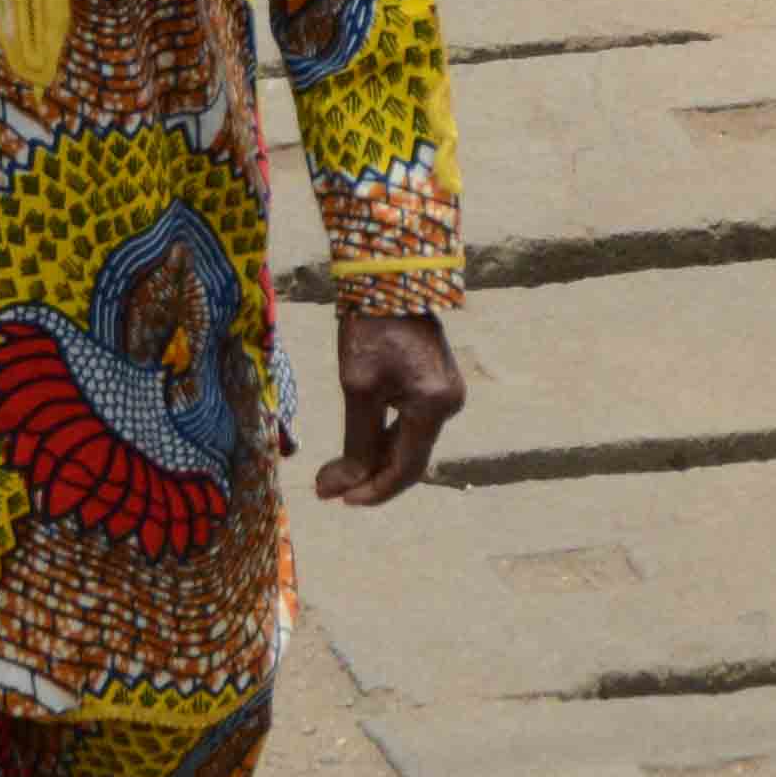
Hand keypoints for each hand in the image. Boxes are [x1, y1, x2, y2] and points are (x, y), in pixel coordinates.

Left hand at [312, 309, 464, 505]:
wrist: (388, 277)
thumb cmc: (371, 328)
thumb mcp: (359, 388)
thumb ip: (357, 442)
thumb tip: (345, 486)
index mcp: (435, 408)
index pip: (406, 470)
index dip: (373, 491)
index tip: (337, 500)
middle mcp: (449, 404)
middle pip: (408, 459)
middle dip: (367, 477)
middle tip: (326, 488)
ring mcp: (445, 392)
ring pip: (407, 441)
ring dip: (372, 458)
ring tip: (334, 471)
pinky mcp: (434, 380)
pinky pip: (409, 421)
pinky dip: (382, 436)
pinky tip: (356, 444)